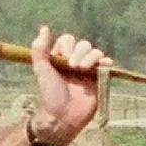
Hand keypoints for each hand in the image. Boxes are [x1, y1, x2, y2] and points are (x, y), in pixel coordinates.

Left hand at [29, 26, 107, 145]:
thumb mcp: (42, 70)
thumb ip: (40, 50)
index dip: (67, 46)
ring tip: (84, 69)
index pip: (67, 40)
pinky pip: (105, 65)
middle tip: (73, 67)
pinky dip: (106, 62)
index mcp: (60, 58)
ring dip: (90, 57)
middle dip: (79, 52)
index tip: (63, 58)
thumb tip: (44, 28)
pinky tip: (104, 65)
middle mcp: (74, 62)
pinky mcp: (98, 79)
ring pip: (94, 52)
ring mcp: (87, 70)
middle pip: (83, 44)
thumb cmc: (49, 95)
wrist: (63, 117)